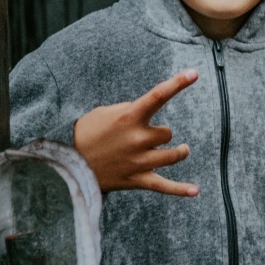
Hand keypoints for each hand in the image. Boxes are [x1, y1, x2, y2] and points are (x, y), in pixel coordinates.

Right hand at [73, 71, 199, 196]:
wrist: (68, 163)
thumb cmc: (86, 133)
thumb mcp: (105, 113)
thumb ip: (129, 111)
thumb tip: (147, 114)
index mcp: (129, 117)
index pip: (159, 96)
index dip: (178, 83)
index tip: (194, 73)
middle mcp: (138, 139)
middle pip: (167, 133)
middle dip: (159, 133)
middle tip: (144, 136)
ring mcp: (139, 161)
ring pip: (174, 155)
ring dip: (178, 152)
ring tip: (181, 150)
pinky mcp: (137, 179)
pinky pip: (164, 186)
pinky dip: (180, 189)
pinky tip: (195, 191)